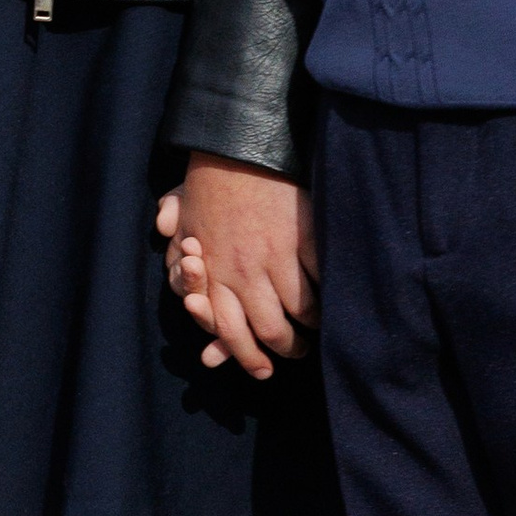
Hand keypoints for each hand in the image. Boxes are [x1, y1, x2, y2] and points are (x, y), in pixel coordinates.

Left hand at [156, 159, 315, 380]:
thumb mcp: (183, 230)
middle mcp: (242, 271)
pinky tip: (332, 301)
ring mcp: (276, 256)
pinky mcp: (304, 239)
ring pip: (300, 313)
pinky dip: (329, 298)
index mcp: (212, 272)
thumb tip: (191, 305)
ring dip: (311, 329)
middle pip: (270, 331)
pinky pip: (321, 282)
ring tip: (317, 330)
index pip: (229, 330)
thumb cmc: (207, 186)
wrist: (238, 146)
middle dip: (287, 350)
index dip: (246, 356)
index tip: (261, 369)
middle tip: (297, 352)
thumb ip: (184, 269)